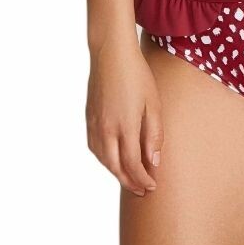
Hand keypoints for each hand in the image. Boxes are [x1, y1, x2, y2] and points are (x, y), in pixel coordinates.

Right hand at [86, 42, 162, 196]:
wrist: (111, 54)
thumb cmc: (137, 75)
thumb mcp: (153, 103)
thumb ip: (154, 134)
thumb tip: (153, 162)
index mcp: (125, 126)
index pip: (133, 165)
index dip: (143, 179)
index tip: (153, 186)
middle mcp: (106, 130)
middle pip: (116, 167)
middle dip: (130, 182)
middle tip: (142, 190)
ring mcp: (94, 124)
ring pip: (103, 160)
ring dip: (116, 173)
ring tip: (129, 178)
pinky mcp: (89, 118)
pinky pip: (94, 147)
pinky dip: (104, 159)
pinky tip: (112, 160)